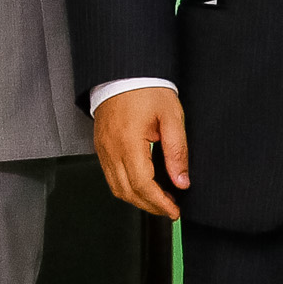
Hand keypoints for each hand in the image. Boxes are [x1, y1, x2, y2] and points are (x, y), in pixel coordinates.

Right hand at [92, 88, 190, 220]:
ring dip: (137, 199)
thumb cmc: (147, 90)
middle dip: (150, 206)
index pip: (142, 184)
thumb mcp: (171, 117)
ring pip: (116, 187)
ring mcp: (103, 149)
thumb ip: (177, 151)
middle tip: (170, 210)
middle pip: (127, 191)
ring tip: (158, 200)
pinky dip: (126, 187)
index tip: (174, 211)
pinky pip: (110, 176)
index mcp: (129, 142)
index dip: (159, 202)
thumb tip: (181, 181)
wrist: (124, 73)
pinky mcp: (100, 146)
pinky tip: (142, 186)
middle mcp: (111, 149)